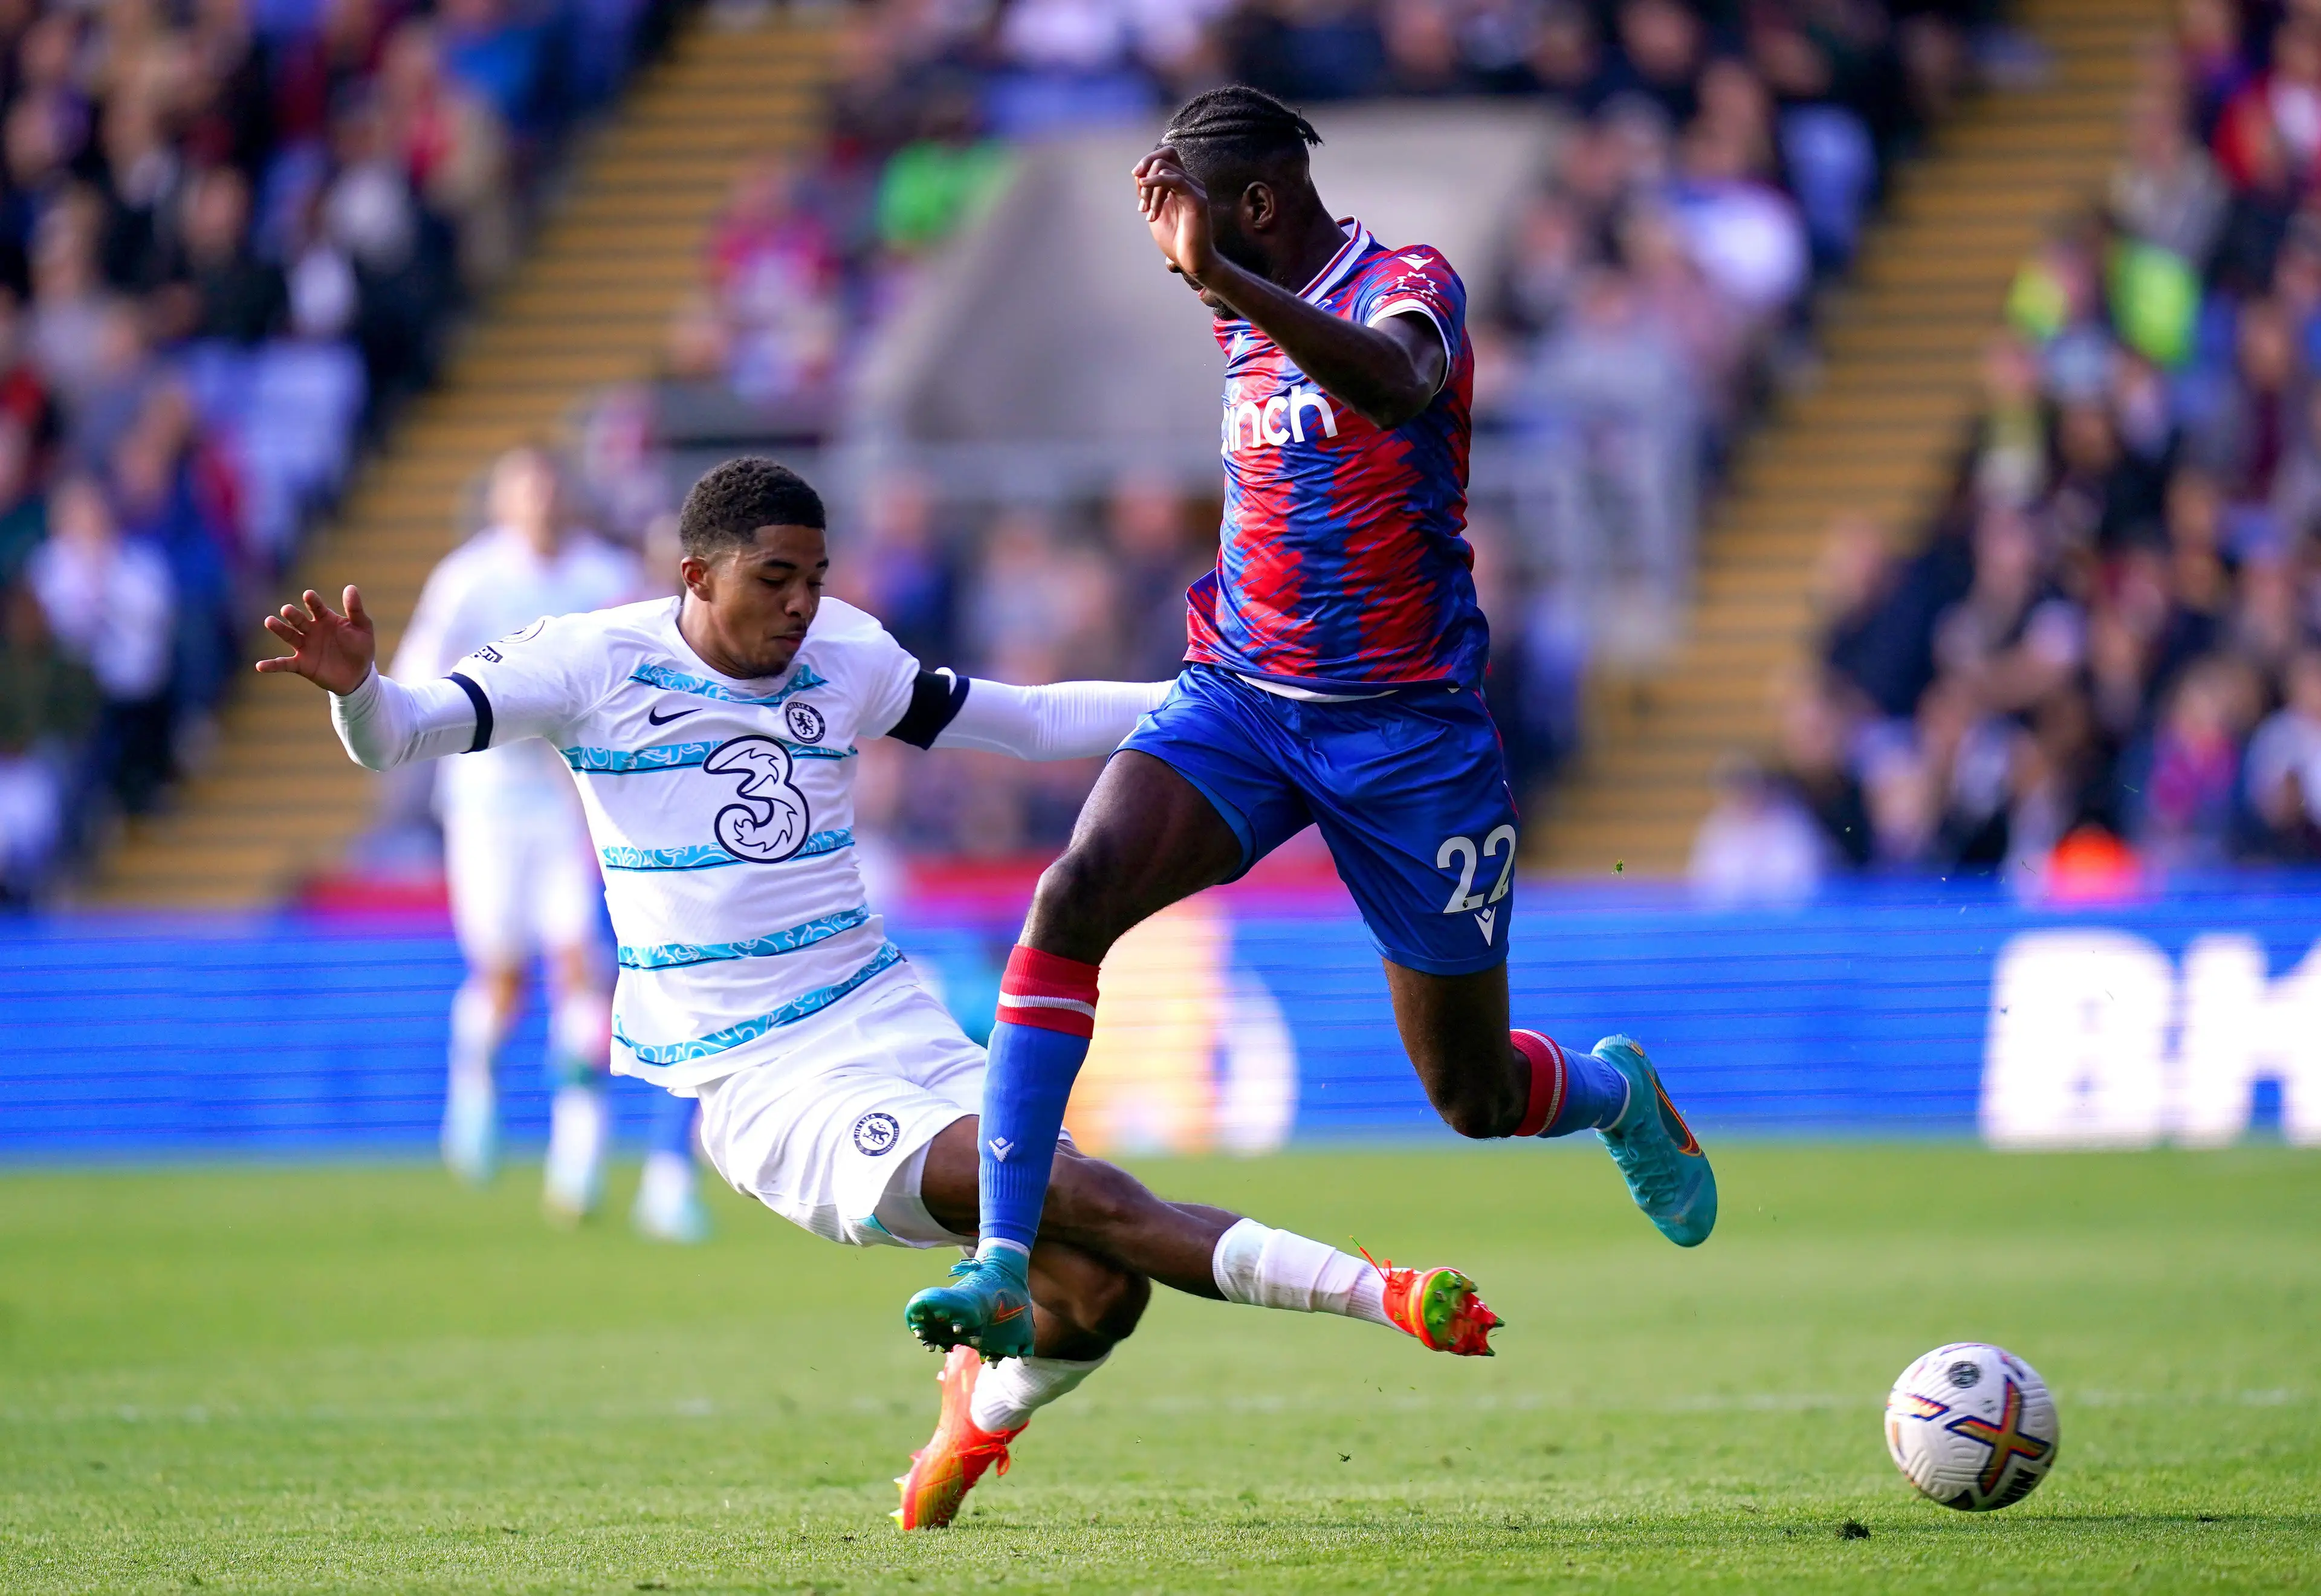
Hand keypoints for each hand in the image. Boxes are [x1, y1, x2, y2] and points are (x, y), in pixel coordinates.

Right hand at [257, 586, 375, 694]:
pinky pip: (284, 664)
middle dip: (292, 615)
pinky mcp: (301, 664)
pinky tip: (260, 666)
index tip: (308, 595)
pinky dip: (272, 665)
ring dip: (279, 629)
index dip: (312, 601)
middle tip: (286, 610)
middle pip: (298, 620)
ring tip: (269, 621)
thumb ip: (355, 609)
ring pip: (289, 636)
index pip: (316, 607)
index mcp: (325, 619)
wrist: (358, 675)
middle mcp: (311, 630)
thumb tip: (350, 587)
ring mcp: (305, 647)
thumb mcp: (363, 628)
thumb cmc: (360, 648)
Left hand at [1132, 145, 1218, 284]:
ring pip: (1164, 169)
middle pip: (1163, 158)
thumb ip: (1147, 191)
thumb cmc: (1176, 239)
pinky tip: (1145, 192)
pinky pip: (1175, 180)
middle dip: (1145, 179)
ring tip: (1149, 214)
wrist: (1191, 261)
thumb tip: (1138, 174)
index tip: (1136, 177)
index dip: (1148, 160)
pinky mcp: (1198, 200)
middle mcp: (1190, 182)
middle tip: (1142, 206)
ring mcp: (1195, 189)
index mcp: (1181, 183)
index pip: (1166, 154)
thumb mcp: (1154, 210)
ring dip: (1149, 191)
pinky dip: (1156, 182)